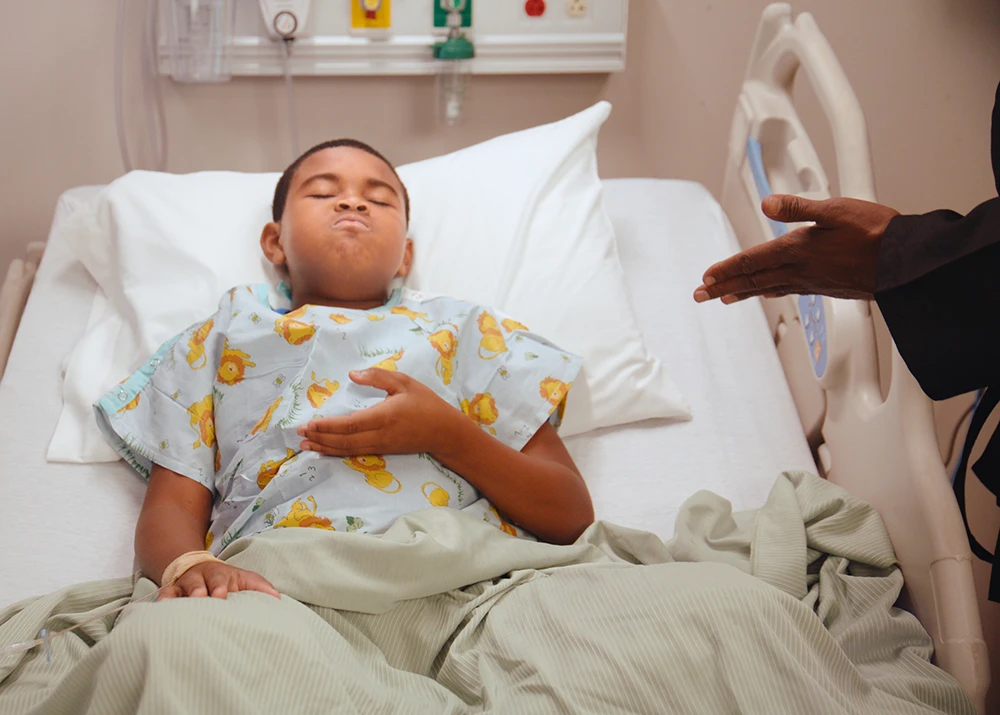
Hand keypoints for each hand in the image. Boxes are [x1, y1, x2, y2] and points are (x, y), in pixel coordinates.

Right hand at [158, 561, 279, 599]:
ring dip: (180, 596)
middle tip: (200, 597)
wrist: (198, 568)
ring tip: (180, 605)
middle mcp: (201, 578)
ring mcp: (185, 585)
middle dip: (199, 590)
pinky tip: (160, 607)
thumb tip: (278, 599)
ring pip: (180, 589)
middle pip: (198, 583)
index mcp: (220, 575)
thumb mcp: (244, 579)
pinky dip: (162, 600)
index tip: (222, 594)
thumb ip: (260, 587)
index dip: (221, 586)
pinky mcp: (172, 593)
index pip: (221, 579)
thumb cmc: (227, 580)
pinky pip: (165, 595)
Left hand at [297, 369, 457, 456]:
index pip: (350, 424)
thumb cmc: (426, 404)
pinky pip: (355, 452)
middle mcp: (380, 435)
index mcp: (384, 416)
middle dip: (320, 438)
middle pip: (344, 440)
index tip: (309, 423)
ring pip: (348, 450)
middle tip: (299, 434)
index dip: (328, 426)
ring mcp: (381, 446)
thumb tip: (353, 374)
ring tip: (305, 445)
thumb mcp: (405, 383)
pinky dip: (338, 452)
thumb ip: (378, 377)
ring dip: (325, 447)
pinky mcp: (382, 451)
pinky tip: (326, 449)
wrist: (445, 432)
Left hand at [693, 194, 898, 303]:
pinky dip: (770, 292)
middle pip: (753, 279)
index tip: (706, 277)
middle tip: (701, 296)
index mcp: (798, 250)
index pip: (753, 260)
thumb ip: (798, 208)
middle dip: (724, 286)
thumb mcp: (835, 210)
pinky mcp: (827, 288)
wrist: (906, 263)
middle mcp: (801, 270)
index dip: (727, 268)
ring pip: (768, 288)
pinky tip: (767, 293)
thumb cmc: (877, 233)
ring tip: (724, 297)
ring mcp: (813, 282)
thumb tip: (768, 203)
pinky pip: (789, 291)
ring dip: (743, 292)